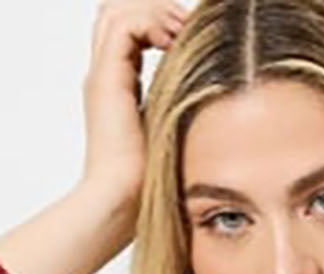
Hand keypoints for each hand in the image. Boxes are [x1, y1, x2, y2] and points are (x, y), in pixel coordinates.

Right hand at [80, 0, 188, 210]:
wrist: (121, 204)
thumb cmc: (148, 184)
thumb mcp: (174, 134)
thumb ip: (184, 108)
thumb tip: (220, 94)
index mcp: (119, 86)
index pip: (130, 30)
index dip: (159, 20)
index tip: (191, 34)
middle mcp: (107, 76)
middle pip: (117, 11)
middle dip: (155, 7)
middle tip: (187, 23)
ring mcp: (103, 77)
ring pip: (116, 11)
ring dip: (155, 10)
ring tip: (183, 27)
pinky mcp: (106, 82)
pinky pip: (123, 27)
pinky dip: (151, 22)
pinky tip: (175, 40)